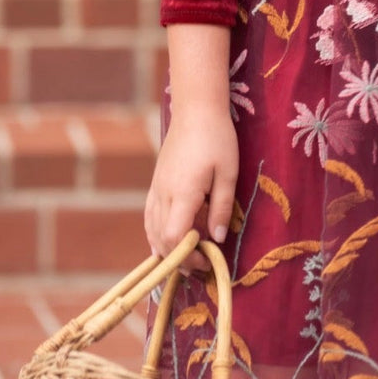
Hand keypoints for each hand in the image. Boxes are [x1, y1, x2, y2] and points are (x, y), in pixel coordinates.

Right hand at [144, 107, 239, 273]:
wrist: (195, 111)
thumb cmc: (217, 139)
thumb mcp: (227, 173)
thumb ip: (221, 207)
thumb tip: (218, 238)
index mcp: (183, 193)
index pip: (175, 237)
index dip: (187, 256)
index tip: (205, 263)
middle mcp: (164, 193)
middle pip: (162, 237)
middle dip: (179, 258)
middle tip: (200, 267)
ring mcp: (156, 188)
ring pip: (151, 228)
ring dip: (166, 248)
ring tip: (184, 260)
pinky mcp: (156, 183)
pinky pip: (150, 215)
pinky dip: (155, 233)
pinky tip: (163, 242)